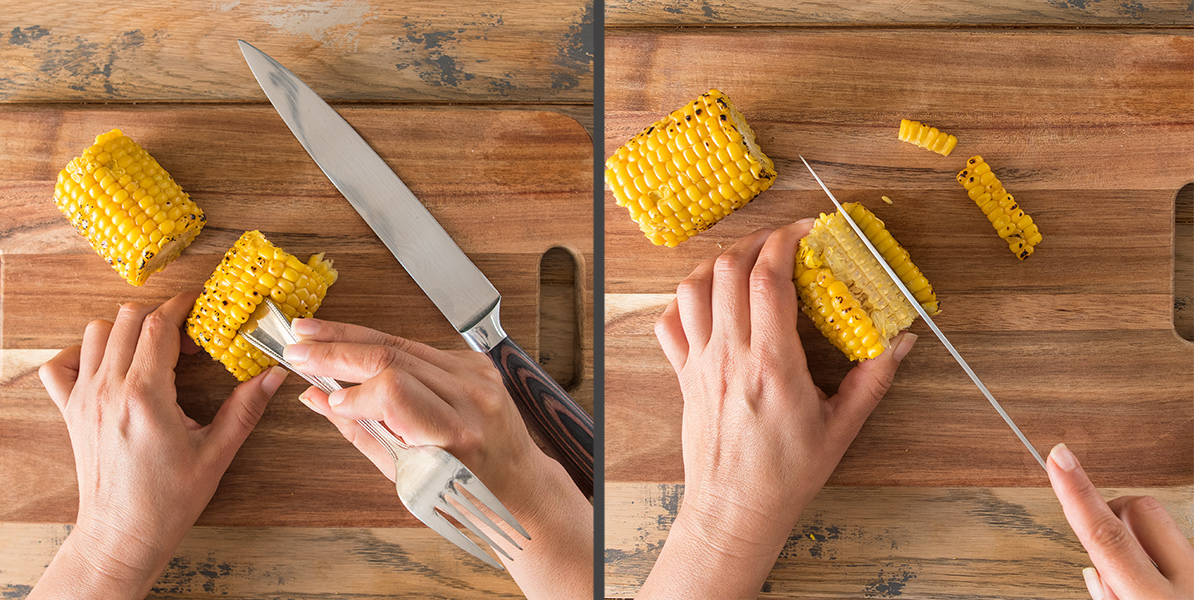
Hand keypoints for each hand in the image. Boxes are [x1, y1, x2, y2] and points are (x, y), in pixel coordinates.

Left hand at [31, 294, 286, 598]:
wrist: (123, 532)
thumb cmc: (168, 499)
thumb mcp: (216, 453)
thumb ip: (245, 409)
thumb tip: (274, 376)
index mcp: (146, 396)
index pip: (158, 326)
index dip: (181, 307)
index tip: (198, 305)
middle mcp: (109, 390)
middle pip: (127, 319)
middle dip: (159, 316)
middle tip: (185, 338)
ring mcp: (85, 399)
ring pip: (96, 333)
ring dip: (126, 330)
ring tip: (153, 351)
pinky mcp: (71, 412)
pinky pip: (60, 365)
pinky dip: (81, 354)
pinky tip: (109, 367)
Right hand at [284, 319, 591, 598]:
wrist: (519, 484)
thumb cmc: (467, 495)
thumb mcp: (409, 477)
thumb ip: (361, 433)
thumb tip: (316, 399)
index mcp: (457, 432)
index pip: (394, 390)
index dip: (353, 390)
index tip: (321, 395)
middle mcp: (471, 396)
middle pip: (393, 357)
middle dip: (338, 349)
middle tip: (296, 345)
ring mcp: (476, 374)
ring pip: (402, 344)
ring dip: (350, 337)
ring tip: (310, 333)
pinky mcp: (475, 362)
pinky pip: (418, 349)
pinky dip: (381, 348)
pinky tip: (351, 345)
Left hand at [640, 222, 916, 598]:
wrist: (735, 508)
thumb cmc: (787, 473)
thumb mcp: (841, 427)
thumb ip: (873, 378)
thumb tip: (903, 339)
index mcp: (771, 362)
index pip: (770, 278)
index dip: (786, 240)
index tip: (805, 230)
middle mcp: (729, 354)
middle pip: (728, 270)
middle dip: (756, 242)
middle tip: (781, 241)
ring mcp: (699, 362)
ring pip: (692, 287)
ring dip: (717, 263)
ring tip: (745, 261)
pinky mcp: (682, 375)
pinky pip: (669, 321)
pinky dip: (684, 298)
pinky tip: (708, 299)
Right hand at [1047, 443, 1192, 599]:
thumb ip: (1110, 597)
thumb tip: (1097, 572)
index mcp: (1157, 599)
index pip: (1106, 537)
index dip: (1077, 494)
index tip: (1059, 458)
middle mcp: (1189, 579)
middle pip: (1139, 510)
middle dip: (1111, 512)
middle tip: (1104, 549)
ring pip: (1161, 525)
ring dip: (1138, 540)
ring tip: (1138, 580)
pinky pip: (1180, 545)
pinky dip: (1161, 559)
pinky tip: (1163, 585)